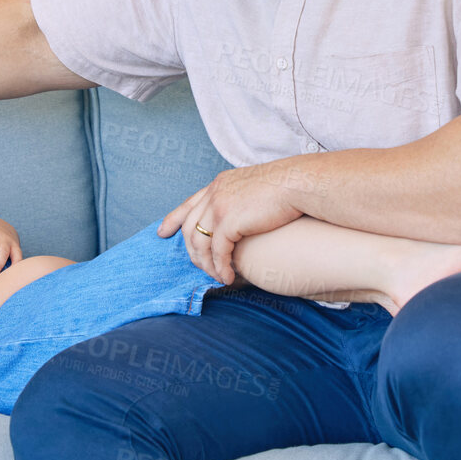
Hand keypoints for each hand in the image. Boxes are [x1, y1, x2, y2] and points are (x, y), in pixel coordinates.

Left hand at [157, 166, 302, 283]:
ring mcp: (219, 206)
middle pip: (189, 227)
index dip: (173, 218)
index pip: (189, 203)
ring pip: (199, 243)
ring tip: (217, 277)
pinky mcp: (229, 221)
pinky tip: (227, 277)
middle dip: (190, 251)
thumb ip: (241, 199)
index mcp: (219, 184)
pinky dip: (220, 267)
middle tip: (199, 268)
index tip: (162, 231)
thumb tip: (241, 216)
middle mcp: (214, 193)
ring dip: (206, 264)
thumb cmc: (287, 187)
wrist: (298, 182)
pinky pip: (217, 252)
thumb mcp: (255, 187)